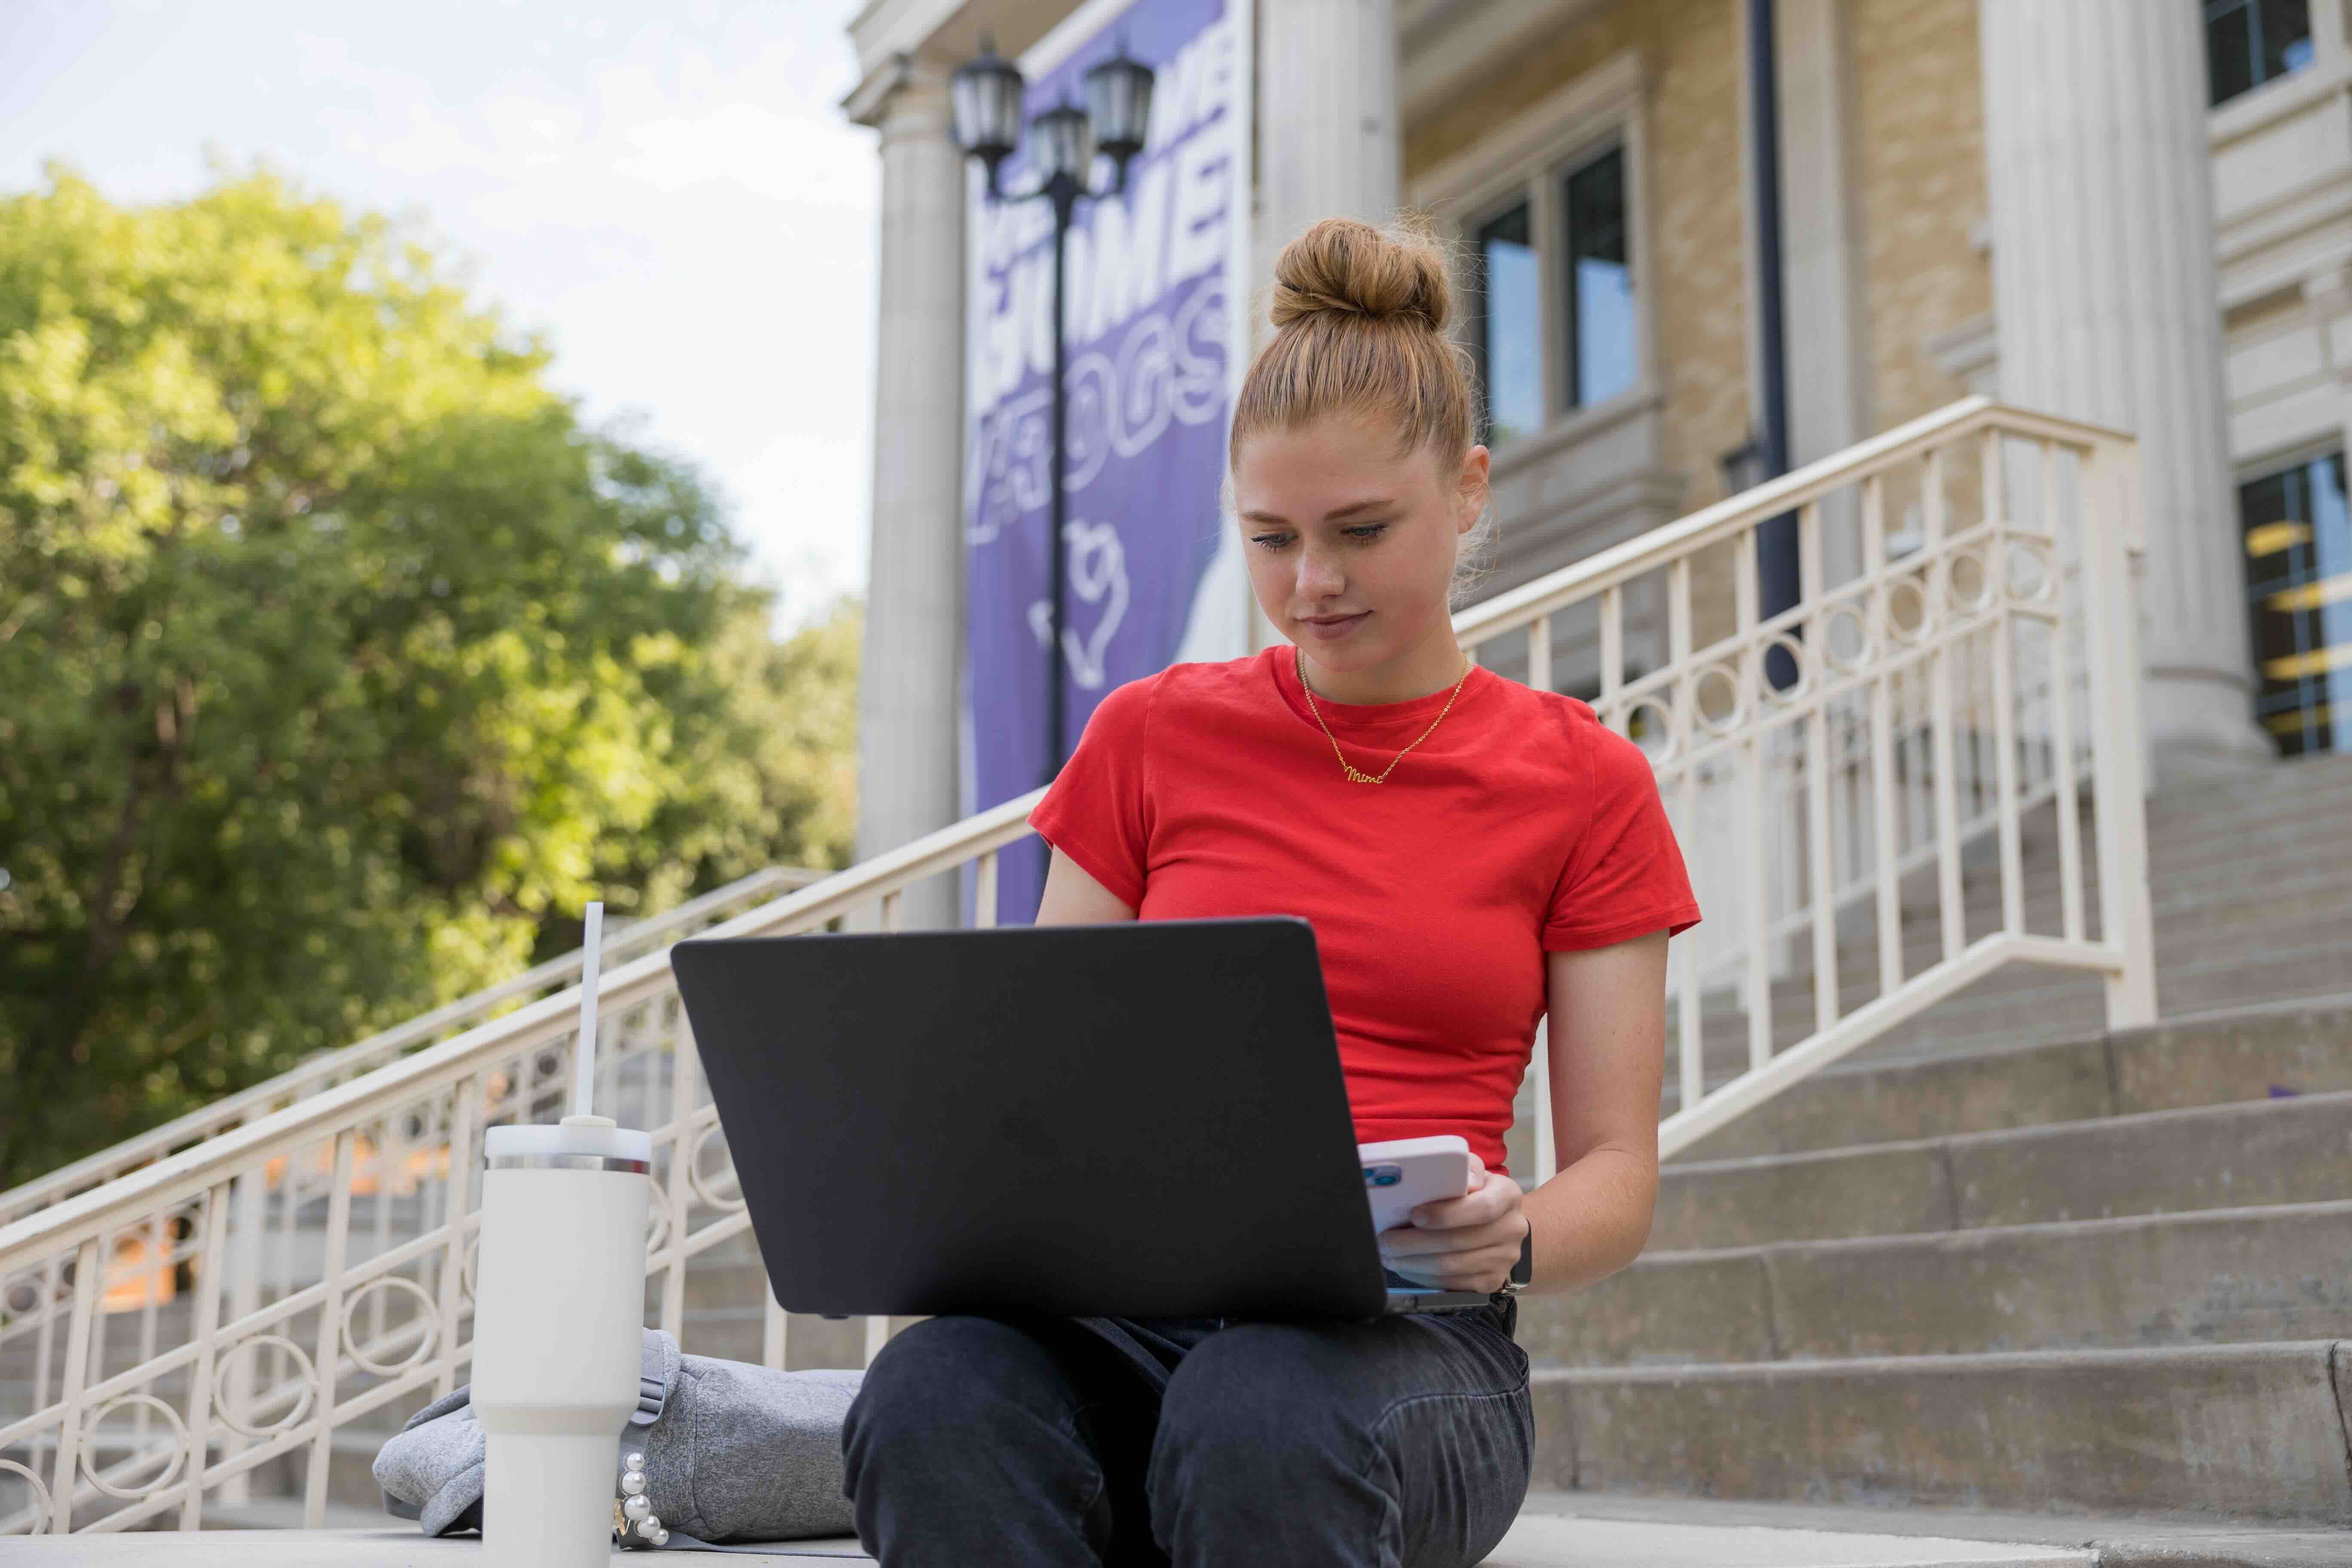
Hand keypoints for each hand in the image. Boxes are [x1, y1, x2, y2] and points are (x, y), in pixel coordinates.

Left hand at [1377, 1163, 1526, 1293]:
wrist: (1502, 1226)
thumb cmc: (1476, 1195)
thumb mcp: (1474, 1174)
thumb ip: (1464, 1170)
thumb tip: (1459, 1178)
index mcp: (1508, 1195)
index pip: (1482, 1208)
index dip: (1446, 1214)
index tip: (1414, 1215)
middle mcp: (1512, 1229)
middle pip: (1459, 1241)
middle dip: (1414, 1243)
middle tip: (1385, 1241)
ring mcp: (1505, 1259)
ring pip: (1452, 1266)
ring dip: (1413, 1263)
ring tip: (1389, 1255)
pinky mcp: (1492, 1281)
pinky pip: (1453, 1283)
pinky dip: (1424, 1277)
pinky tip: (1407, 1268)